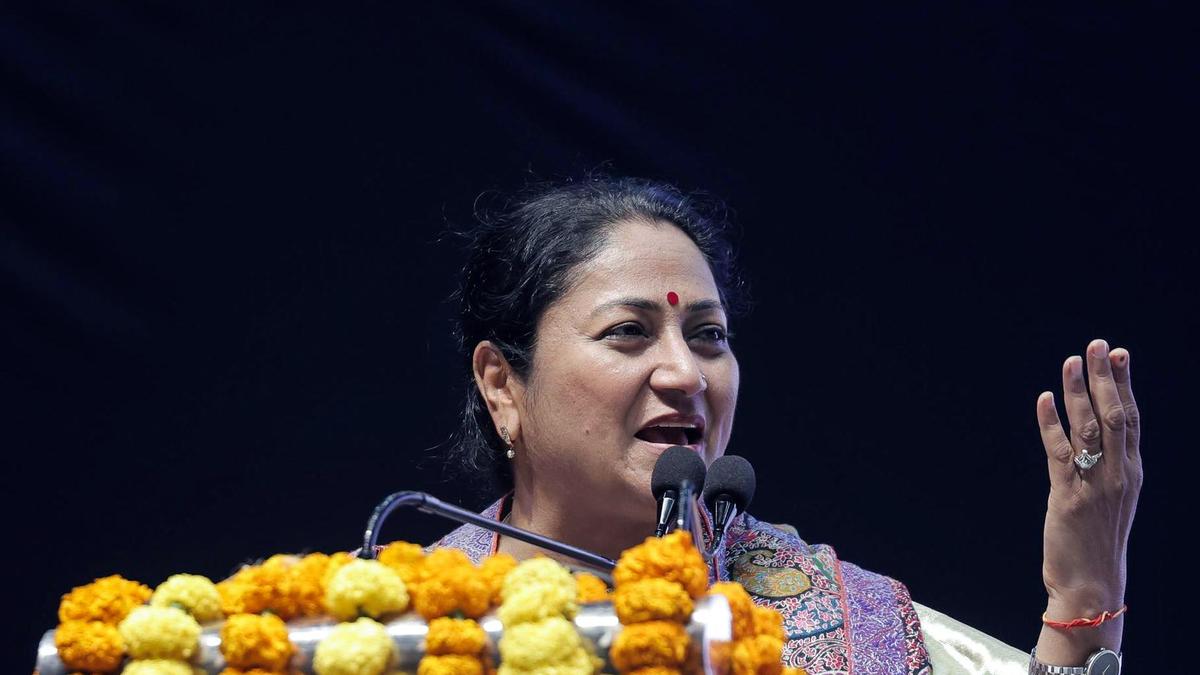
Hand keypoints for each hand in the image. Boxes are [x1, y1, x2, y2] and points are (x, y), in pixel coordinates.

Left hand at [1034, 339, 1141, 662]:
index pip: (1132, 418)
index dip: (1124, 384)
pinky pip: (1060, 452)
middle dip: (1105, 377)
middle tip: (1096, 345)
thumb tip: (1094, 433)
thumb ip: (1108, 465)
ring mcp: (1096, 485)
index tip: (1118, 354)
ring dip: (1079, 392)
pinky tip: (1045, 398)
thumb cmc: (1097, 540)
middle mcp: (1119, 474)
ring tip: (1071, 361)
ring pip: (1089, 428)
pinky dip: (1051, 423)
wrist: (1092, 584)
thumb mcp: (1111, 497)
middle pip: (1115, 415)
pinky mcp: (1069, 497)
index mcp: (1131, 472)